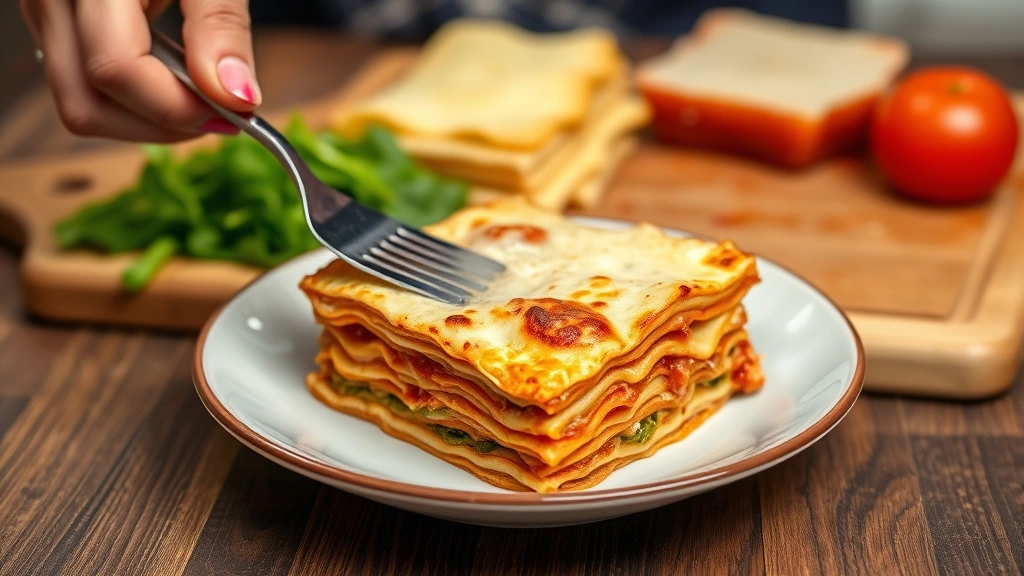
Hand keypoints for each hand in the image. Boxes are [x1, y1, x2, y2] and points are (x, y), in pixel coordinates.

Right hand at [20, 0, 261, 141]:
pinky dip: (134, 100)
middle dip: (161, 125)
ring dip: (147, 120)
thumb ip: (222, 26)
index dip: (177, 107)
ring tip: (201, 99)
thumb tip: (235, 96)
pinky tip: (175, 82)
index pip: (114, 69)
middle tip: (221, 116)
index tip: (236, 114)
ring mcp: (45, 13)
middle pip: (86, 103)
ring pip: (80, 103)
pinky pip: (84, 85)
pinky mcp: (56, 25)